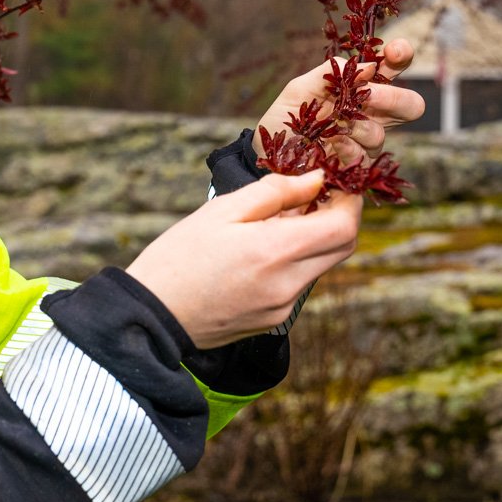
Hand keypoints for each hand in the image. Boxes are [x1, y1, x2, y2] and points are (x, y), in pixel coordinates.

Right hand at [125, 170, 360, 349]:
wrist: (152, 316)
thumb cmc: (178, 257)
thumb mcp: (221, 211)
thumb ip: (275, 192)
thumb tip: (315, 179)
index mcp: (275, 251)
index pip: (344, 226)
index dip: (349, 200)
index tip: (335, 182)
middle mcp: (288, 284)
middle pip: (342, 248)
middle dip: (338, 217)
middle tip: (312, 196)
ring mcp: (283, 307)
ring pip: (321, 265)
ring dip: (314, 239)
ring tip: (277, 221)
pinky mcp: (273, 321)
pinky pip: (299, 284)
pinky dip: (294, 262)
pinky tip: (262, 251)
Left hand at [255, 37, 425, 165]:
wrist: (267, 150)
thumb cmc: (287, 115)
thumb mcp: (301, 87)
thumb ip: (332, 71)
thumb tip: (368, 65)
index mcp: (363, 85)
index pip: (394, 66)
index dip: (402, 56)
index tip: (394, 53)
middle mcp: (372, 112)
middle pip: (411, 104)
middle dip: (393, 98)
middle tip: (369, 96)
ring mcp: (366, 139)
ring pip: (381, 133)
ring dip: (357, 127)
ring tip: (333, 126)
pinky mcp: (357, 164)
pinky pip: (363, 155)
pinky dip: (347, 147)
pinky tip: (332, 144)